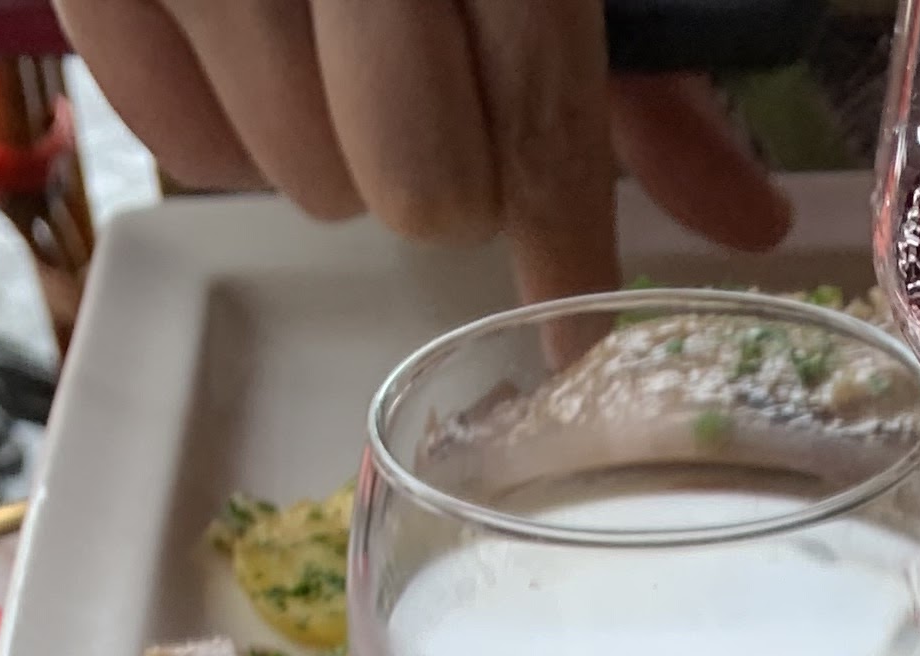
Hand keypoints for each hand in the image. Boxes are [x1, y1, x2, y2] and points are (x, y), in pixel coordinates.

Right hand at [57, 0, 792, 304]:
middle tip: (438, 118)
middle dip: (442, 180)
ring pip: (296, 176)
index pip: (534, 93)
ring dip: (333, 154)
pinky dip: (227, 129)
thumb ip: (640, 67)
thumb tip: (743, 219)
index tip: (571, 340)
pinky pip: (176, 137)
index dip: (560, 228)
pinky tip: (255, 51)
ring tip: (335, 56)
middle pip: (413, 176)